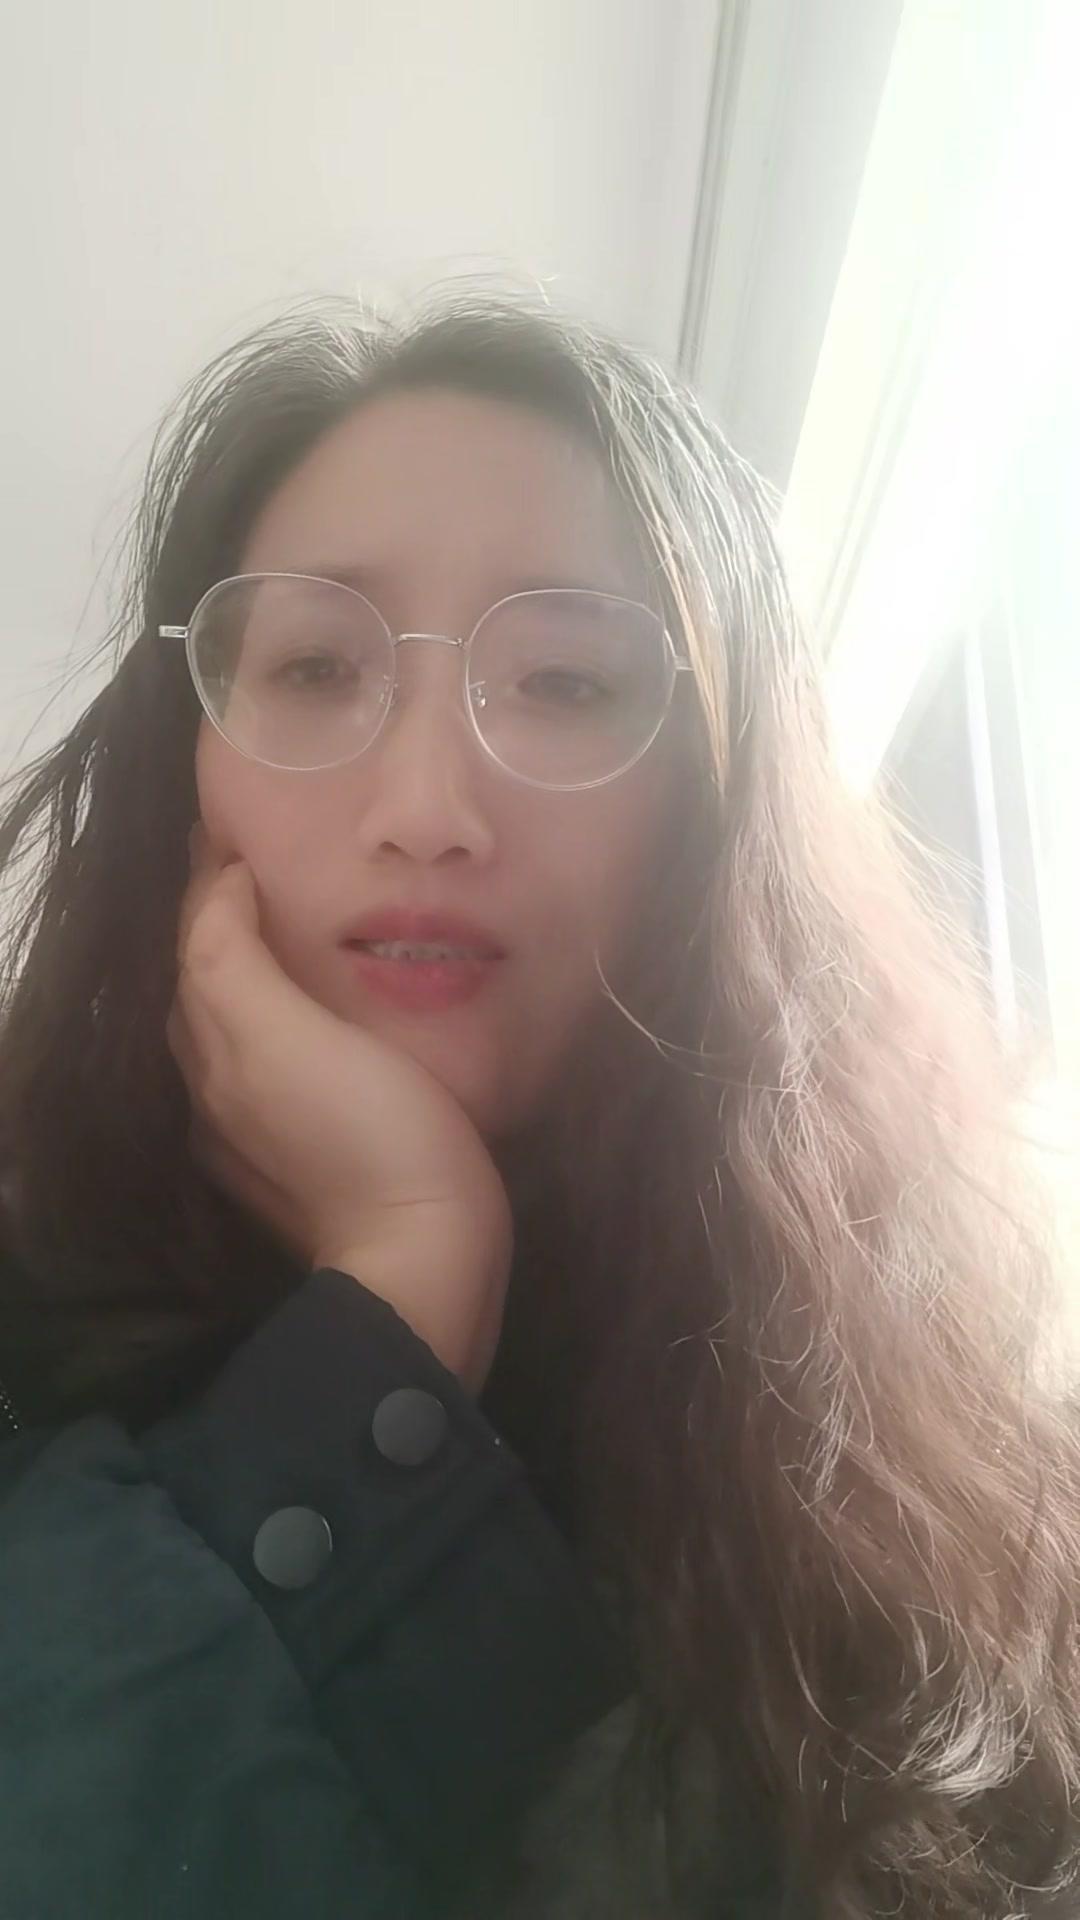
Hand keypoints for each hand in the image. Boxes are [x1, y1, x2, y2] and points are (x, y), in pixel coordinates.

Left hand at [167, 828, 512, 1394]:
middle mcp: (218, 1092)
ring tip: (308, 923)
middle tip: (280, 863)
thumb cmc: (368, 1134)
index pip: (194, 942)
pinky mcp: (312, 1160)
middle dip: (229, 920)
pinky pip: (283, 1067)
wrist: (425, 1263)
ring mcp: (263, 1133)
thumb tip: (223, 886)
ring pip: (243, 1026)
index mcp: (209, 1052)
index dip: (212, 881)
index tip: (247, 823)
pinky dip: (292, 1020)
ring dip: (259, 969)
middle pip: (210, 983)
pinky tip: (334, 1015)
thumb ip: (232, 960)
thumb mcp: (287, 1035)